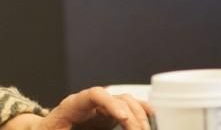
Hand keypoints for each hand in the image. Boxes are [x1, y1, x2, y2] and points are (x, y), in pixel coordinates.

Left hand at [1, 87, 152, 129]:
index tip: (123, 117)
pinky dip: (140, 113)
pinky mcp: (108, 117)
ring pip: (126, 102)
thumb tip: (99, 125)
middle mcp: (89, 102)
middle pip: (116, 98)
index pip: (94, 94)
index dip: (111, 103)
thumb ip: (70, 129)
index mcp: (72, 104)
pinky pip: (128, 110)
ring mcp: (100, 108)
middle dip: (131, 116)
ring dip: (139, 116)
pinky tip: (150, 121)